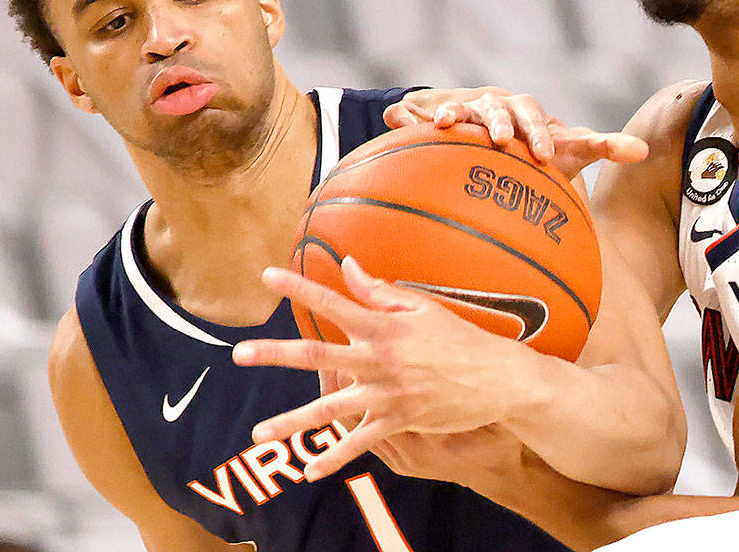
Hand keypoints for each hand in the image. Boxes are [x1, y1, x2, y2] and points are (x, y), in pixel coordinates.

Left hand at [231, 257, 531, 480]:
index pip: (333, 303)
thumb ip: (381, 292)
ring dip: (292, 421)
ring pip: (330, 409)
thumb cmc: (462, 338)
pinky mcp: (399, 422)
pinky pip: (360, 444)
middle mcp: (379, 361)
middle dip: (276, 354)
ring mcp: (386, 395)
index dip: (300, 289)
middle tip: (239, 353)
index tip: (268, 277)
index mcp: (384, 327)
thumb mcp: (424, 308)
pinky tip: (311, 471)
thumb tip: (350, 266)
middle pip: (318, 356)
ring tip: (258, 433)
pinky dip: (335, 458)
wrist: (499, 379)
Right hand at [384, 87, 647, 179]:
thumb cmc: (536, 144)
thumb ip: (604, 145)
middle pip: (501, 108)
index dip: (541, 135)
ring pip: (464, 108)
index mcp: (529, 113)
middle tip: (502, 142)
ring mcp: (467, 109)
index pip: (538, 118)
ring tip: (446, 126)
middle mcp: (498, 106)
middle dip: (501, 123)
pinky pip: (425, 112)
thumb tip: (645, 149)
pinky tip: (399, 120)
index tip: (544, 157)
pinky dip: (414, 115)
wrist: (494, 129)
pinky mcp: (439, 114)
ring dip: (456, 114)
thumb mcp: (569, 148)